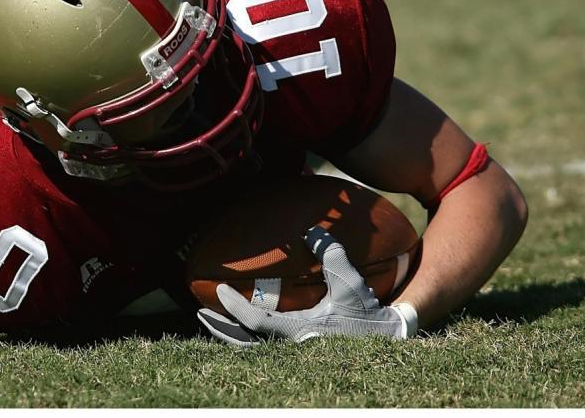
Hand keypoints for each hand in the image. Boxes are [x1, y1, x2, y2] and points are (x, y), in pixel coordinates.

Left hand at [196, 226, 418, 346]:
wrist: (384, 341)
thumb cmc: (366, 314)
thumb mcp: (351, 283)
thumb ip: (332, 255)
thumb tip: (312, 230)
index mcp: (301, 333)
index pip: (257, 323)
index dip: (235, 308)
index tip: (220, 292)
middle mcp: (292, 348)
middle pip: (244, 344)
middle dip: (221, 329)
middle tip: (200, 312)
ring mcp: (293, 354)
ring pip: (251, 349)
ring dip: (230, 334)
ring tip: (212, 317)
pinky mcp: (297, 354)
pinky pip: (263, 347)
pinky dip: (246, 337)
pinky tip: (238, 325)